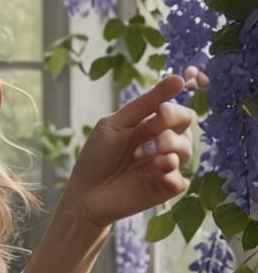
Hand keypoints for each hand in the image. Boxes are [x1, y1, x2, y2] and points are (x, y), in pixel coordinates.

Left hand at [62, 71, 204, 228]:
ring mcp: (166, 167)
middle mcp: (163, 145)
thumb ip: (145, 104)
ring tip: (140, 155)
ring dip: (166, 148)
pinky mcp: (166, 189)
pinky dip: (169, 173)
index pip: (178, 112)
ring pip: (186, 151)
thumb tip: (178, 79)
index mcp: (152, 127)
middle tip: (152, 136)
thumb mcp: (115, 124)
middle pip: (188, 128)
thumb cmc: (97, 157)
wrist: (85, 193)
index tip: (160, 110)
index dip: (173, 110)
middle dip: (171, 127)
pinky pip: (181, 179)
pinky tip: (152, 172)